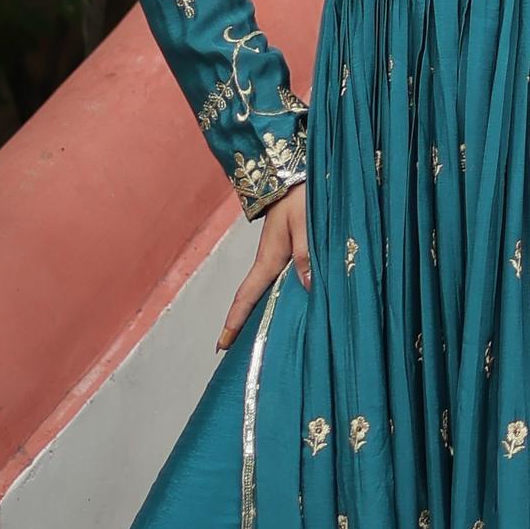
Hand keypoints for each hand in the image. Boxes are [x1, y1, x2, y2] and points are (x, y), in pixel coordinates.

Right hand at [219, 183, 310, 348]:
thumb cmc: (303, 196)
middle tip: (235, 353)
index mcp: (269, 257)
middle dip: (245, 325)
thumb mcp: (307, 223)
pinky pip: (283, 281)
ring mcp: (279, 257)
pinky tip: (292, 309)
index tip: (222, 345)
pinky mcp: (290, 251)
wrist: (299, 175)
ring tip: (263, 341)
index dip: (235, 321)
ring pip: (269, 292)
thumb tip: (306, 285)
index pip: (247, 295)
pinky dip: (282, 297)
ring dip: (265, 312)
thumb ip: (307, 253)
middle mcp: (270, 262)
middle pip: (254, 299)